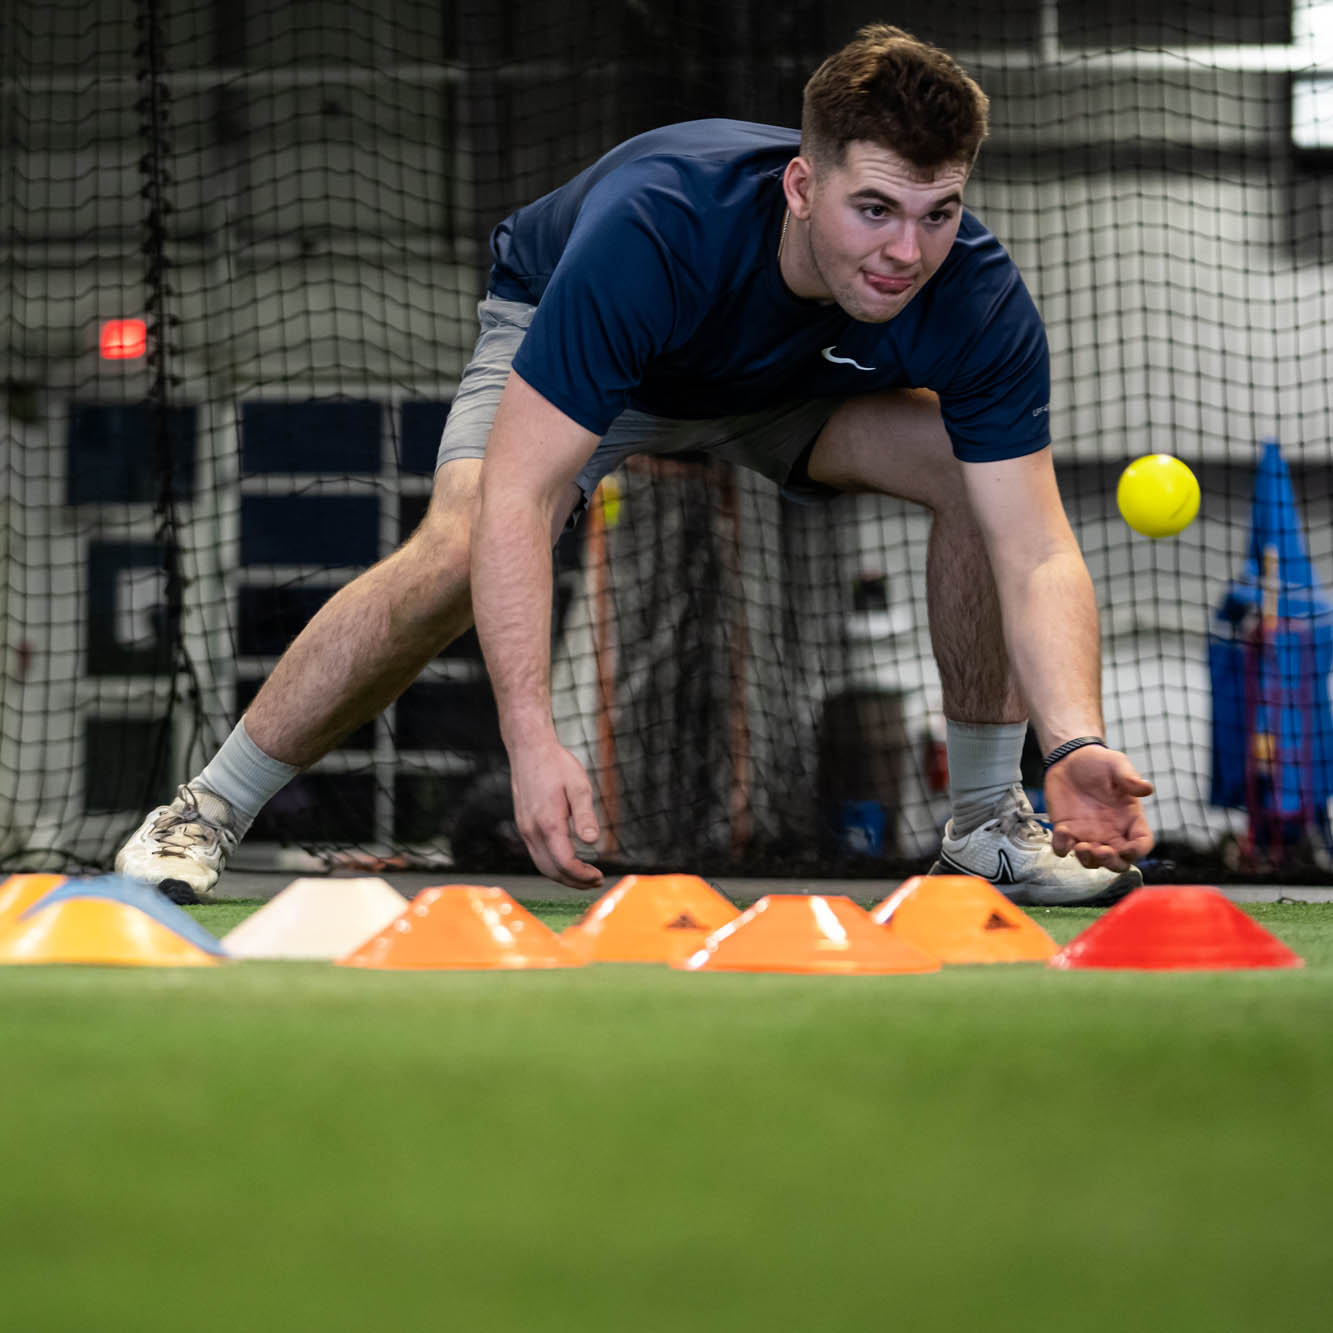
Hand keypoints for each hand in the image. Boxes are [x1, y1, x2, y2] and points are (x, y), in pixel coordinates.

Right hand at [509, 739, 603, 889]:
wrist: (529, 750)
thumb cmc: (556, 765)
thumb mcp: (579, 785)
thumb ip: (585, 814)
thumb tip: (593, 841)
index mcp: (548, 823)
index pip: (565, 863)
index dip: (582, 876)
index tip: (599, 876)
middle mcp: (532, 831)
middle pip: (551, 871)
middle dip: (574, 882)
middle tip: (596, 881)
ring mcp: (525, 829)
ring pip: (542, 865)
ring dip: (563, 876)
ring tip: (584, 877)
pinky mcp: (523, 826)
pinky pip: (536, 855)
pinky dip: (553, 866)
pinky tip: (568, 862)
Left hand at [1044, 746, 1154, 870]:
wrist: (1069, 758)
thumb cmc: (1098, 762)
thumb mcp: (1117, 764)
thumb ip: (1130, 778)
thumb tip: (1147, 789)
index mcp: (1129, 819)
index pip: (1141, 843)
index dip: (1138, 851)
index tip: (1129, 849)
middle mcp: (1111, 832)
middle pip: (1118, 861)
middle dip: (1111, 863)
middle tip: (1101, 851)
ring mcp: (1088, 834)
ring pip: (1092, 861)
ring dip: (1088, 860)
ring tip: (1081, 846)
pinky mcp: (1066, 831)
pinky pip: (1063, 848)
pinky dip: (1062, 847)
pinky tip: (1062, 830)